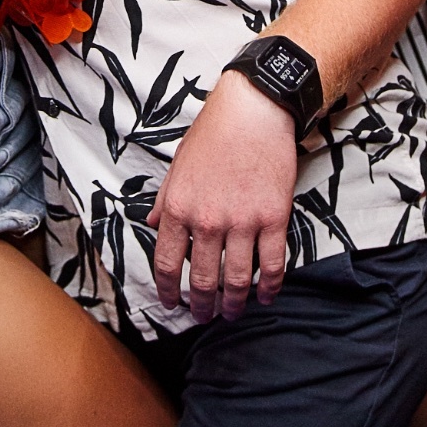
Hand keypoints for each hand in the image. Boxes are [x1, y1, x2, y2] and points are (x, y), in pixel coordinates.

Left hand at [148, 70, 296, 322]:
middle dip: (201, 305)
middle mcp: (207, 220)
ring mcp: (243, 222)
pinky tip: (265, 297)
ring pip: (238, 279)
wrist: (253, 111)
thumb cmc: (213, 134)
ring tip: (232, 312)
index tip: (170, 303)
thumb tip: (152, 225)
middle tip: (202, 316)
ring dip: (234, 303)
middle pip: (202, 279)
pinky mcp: (274, 219)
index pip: (166, 263)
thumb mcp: (177, 165)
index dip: (167, 290)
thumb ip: (165, 200)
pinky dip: (269, 288)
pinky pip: (273, 265)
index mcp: (178, 207)